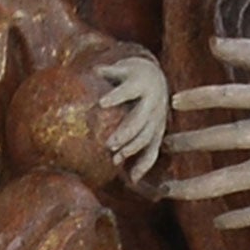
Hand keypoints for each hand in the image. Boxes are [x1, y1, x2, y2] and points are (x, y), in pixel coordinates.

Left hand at [98, 55, 167, 179]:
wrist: (155, 79)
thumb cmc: (128, 75)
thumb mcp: (119, 70)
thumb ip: (105, 72)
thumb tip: (91, 70)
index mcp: (140, 84)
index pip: (128, 90)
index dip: (116, 96)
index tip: (101, 103)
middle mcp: (153, 102)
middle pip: (140, 118)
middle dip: (125, 132)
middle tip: (108, 144)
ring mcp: (158, 119)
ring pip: (147, 136)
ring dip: (132, 149)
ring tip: (114, 160)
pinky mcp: (158, 132)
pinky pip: (153, 150)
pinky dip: (144, 165)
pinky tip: (134, 179)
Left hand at [165, 36, 249, 228]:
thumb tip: (211, 41)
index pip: (236, 95)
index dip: (203, 97)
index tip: (174, 101)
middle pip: (234, 137)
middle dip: (195, 142)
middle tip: (165, 144)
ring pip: (244, 178)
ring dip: (203, 187)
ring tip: (168, 189)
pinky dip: (246, 217)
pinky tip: (216, 220)